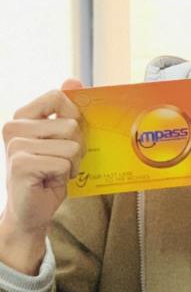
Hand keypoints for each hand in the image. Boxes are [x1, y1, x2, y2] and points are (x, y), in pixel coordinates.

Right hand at [0, 80, 84, 273]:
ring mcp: (15, 146)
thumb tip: (74, 79)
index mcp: (21, 118)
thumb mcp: (61, 139)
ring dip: (72, 163)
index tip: (67, 135)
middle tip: (61, 162)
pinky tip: (50, 182)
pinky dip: (66, 175)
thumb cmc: (49, 174)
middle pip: (70, 125)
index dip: (73, 116)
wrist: (31, 212)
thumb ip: (66, 110)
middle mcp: (13, 128)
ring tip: (56, 172)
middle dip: (76, 147)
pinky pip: (64, 163)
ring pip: (70, 145)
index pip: (57, 97)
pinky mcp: (22, 164)